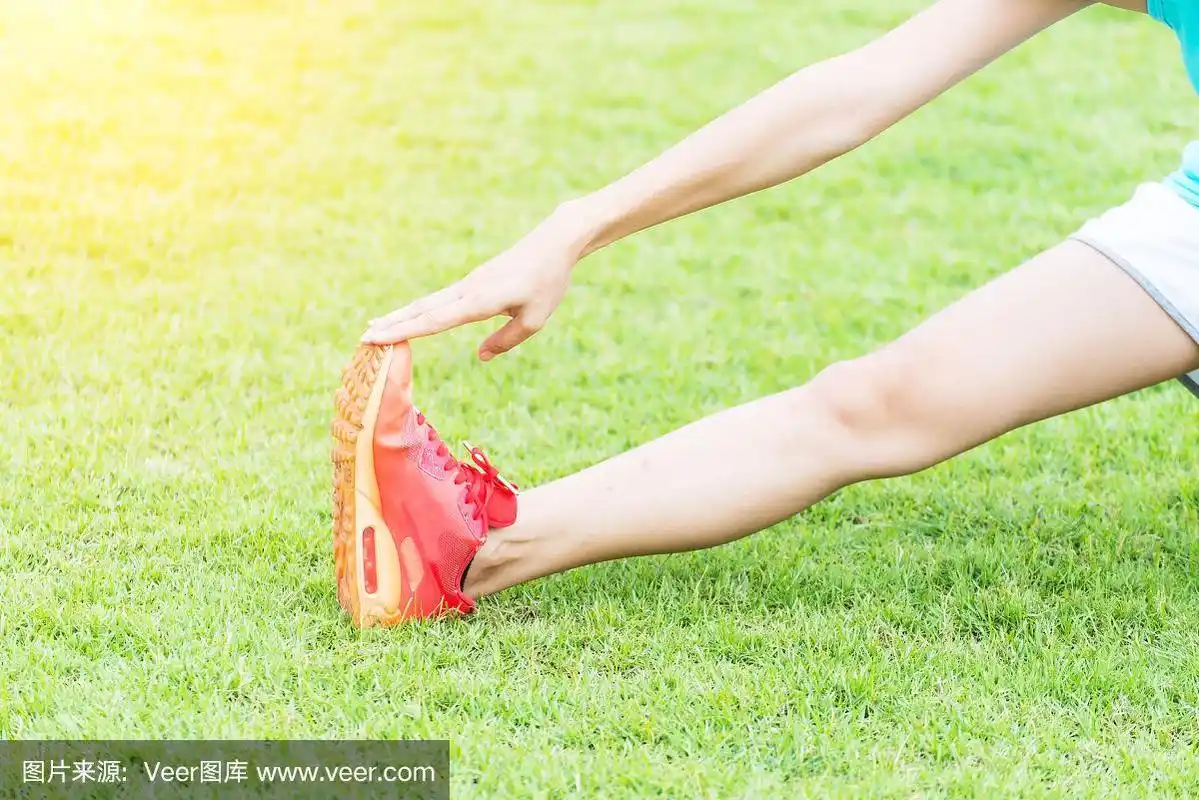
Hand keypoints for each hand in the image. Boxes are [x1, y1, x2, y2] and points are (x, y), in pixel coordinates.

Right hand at [361, 212, 587, 359]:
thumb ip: (506, 340)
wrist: (554, 242)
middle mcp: (469, 290)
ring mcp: (470, 283)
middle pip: (423, 309)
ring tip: (378, 325)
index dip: (404, 331)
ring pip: (430, 302)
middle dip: (393, 324)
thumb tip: (480, 356)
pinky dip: (422, 309)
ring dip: (403, 315)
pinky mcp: (475, 280)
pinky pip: (443, 298)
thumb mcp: (535, 319)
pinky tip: (413, 316)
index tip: (377, 338)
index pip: (435, 320)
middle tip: (364, 337)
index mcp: (481, 300)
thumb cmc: (549, 282)